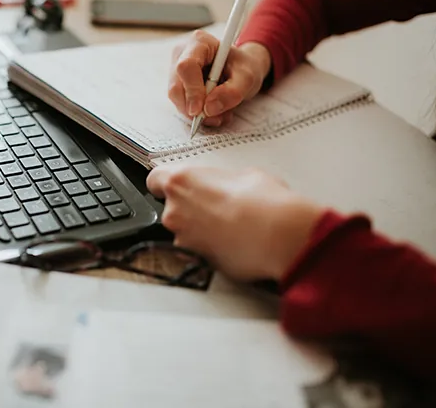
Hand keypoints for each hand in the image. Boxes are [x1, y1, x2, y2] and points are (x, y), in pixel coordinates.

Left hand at [146, 163, 324, 280]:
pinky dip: (211, 247)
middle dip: (191, 208)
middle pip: (171, 208)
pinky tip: (233, 243)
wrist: (279, 236)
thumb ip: (223, 180)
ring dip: (202, 229)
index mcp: (181, 181)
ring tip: (231, 226)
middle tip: (219, 206)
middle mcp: (174, 211)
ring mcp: (183, 238)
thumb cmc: (265, 202)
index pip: (156, 180)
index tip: (179, 185)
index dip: (168, 184)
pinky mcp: (196, 261)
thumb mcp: (246, 175)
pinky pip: (199, 250)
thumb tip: (227, 185)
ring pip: (186, 231)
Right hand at [168, 30, 271, 126]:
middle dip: (193, 107)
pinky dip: (197, 113)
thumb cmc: (243, 67)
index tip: (201, 110)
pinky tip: (213, 111)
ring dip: (197, 113)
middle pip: (176, 85)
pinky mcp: (178, 84)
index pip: (186, 66)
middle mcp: (183, 54)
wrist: (241, 70)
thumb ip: (232, 92)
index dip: (192, 90)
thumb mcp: (248, 77)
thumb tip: (209, 108)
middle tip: (215, 118)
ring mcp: (177, 69)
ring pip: (176, 97)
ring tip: (221, 114)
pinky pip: (181, 103)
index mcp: (200, 42)